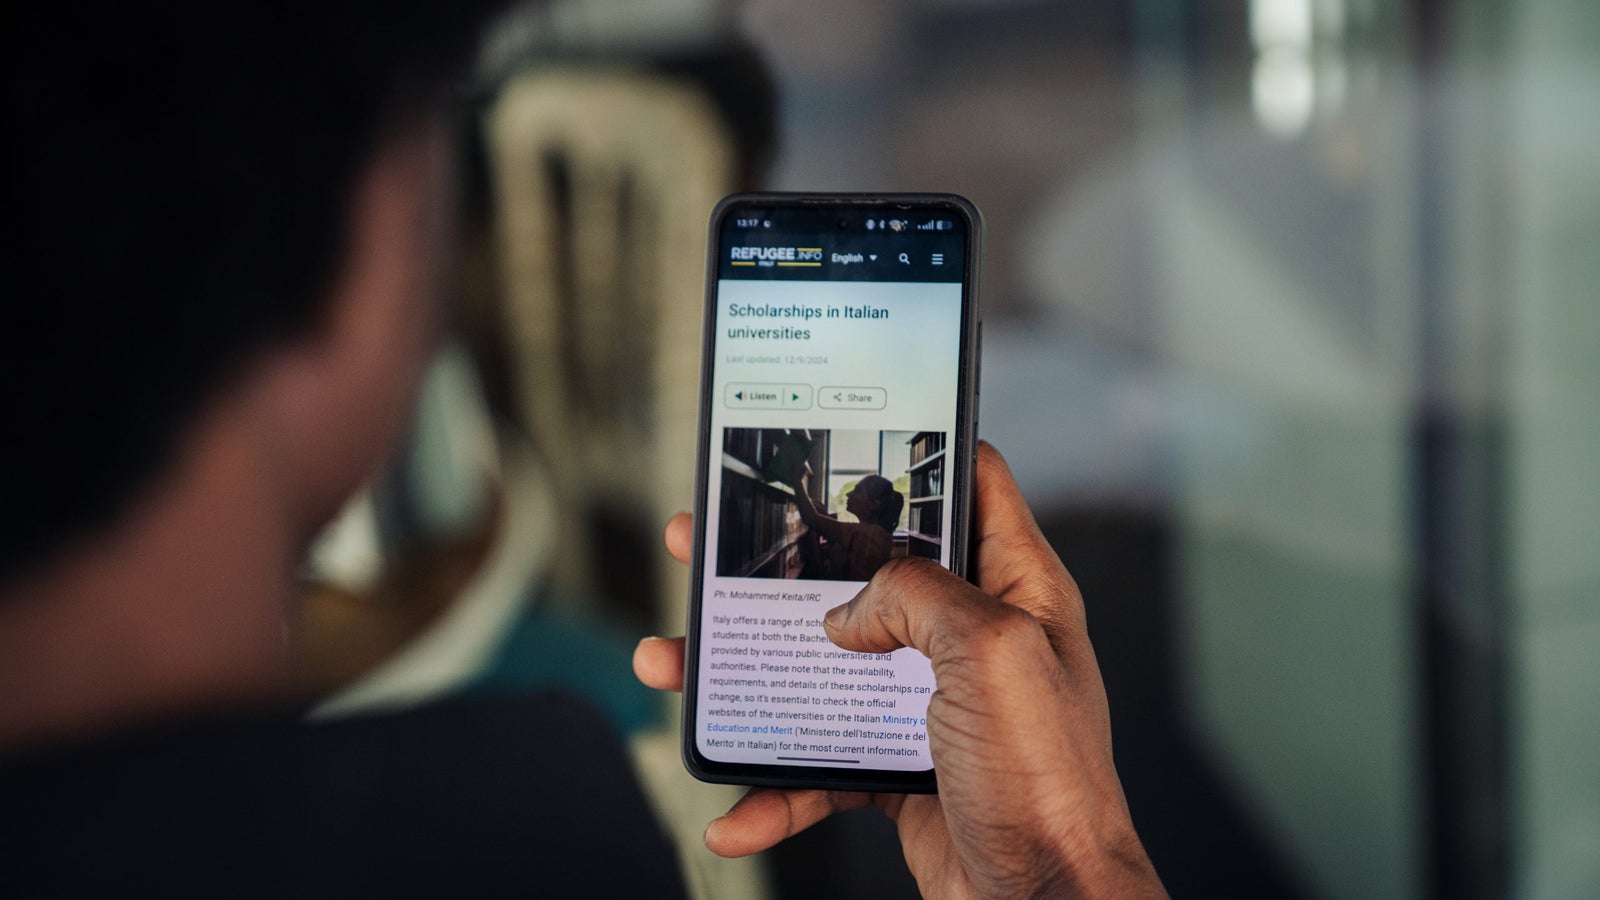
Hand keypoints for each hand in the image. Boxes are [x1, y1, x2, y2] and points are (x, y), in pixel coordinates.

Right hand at [635, 443, 1165, 898]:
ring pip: (822, 666)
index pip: (969, 485)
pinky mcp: (899, 767)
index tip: (842, 436)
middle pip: (862, 573)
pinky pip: (820, 761)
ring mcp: (930, 704)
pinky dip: (774, 784)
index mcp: (1013, 587)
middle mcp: (971, 636)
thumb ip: (915, 597)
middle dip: (779, 561)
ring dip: (745, 672)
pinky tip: (736, 808)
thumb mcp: (991, 653)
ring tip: (671, 662)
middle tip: (706, 542)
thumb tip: (848, 611)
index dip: (914, 450)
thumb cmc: (1050, 783)